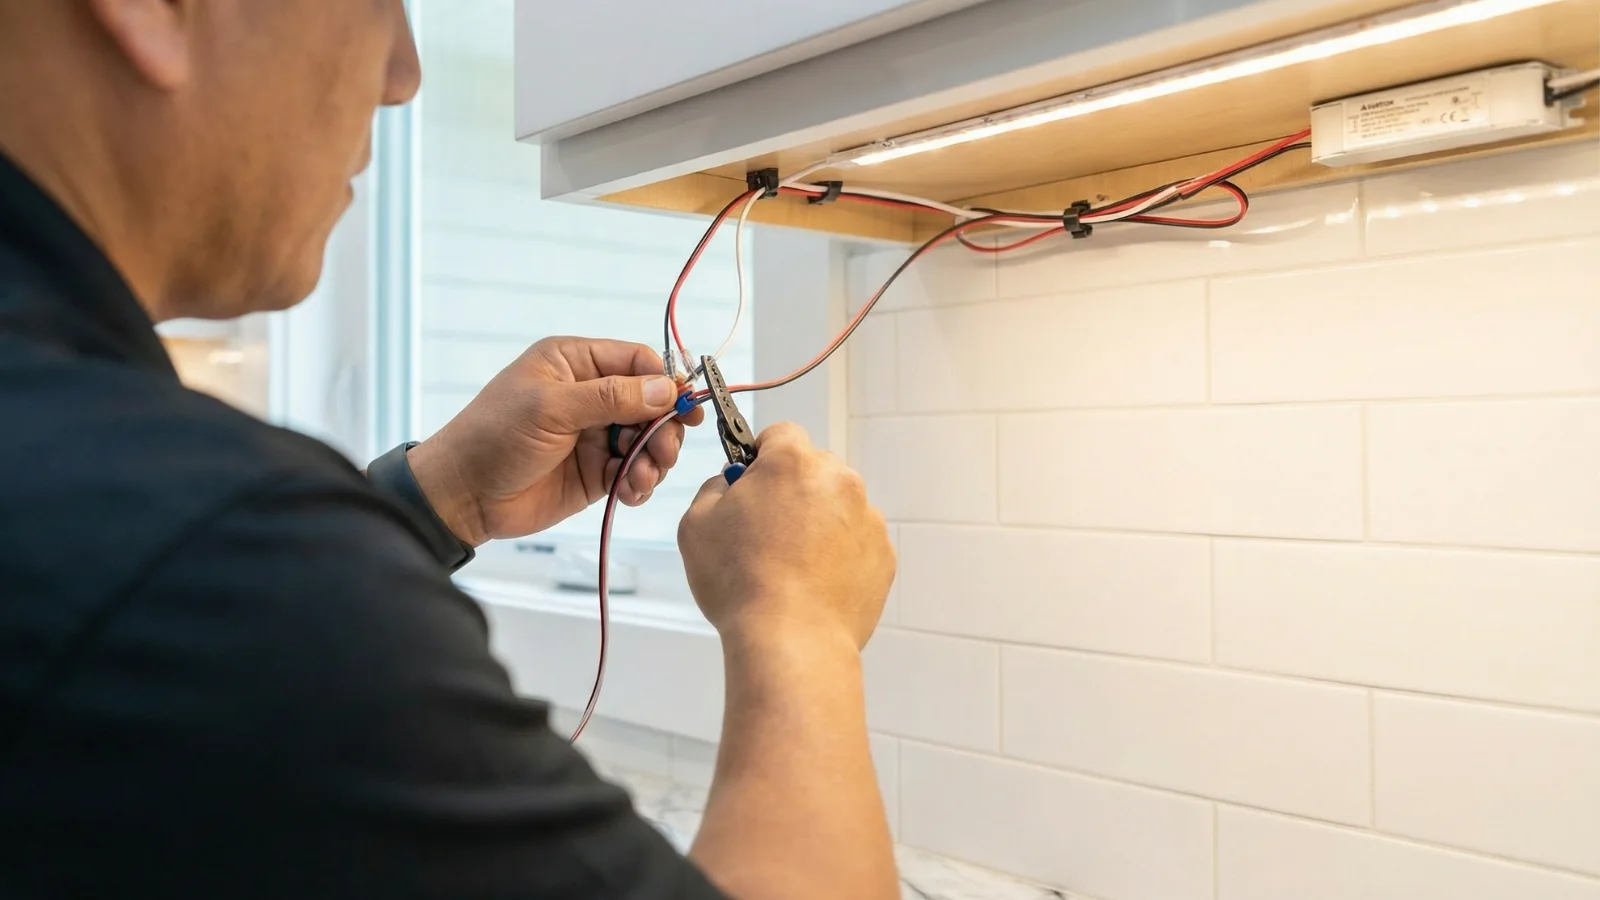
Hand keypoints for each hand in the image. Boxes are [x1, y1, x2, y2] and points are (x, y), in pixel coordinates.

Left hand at [407, 337, 704, 545]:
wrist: (463, 496)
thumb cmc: (494, 437)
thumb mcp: (551, 408)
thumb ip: (610, 397)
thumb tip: (666, 389)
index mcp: (574, 363)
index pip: (636, 361)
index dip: (664, 382)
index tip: (684, 408)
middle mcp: (589, 395)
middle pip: (651, 403)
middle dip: (663, 428)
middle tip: (664, 452)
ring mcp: (595, 435)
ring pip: (648, 440)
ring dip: (654, 460)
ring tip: (640, 478)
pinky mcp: (596, 471)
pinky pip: (634, 472)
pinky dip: (640, 482)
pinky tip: (630, 493)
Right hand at [678, 423, 894, 649]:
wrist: (792, 640)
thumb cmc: (741, 582)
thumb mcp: (697, 524)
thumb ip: (714, 488)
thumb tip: (731, 483)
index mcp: (793, 462)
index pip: (780, 434)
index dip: (760, 456)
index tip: (750, 482)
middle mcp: (839, 480)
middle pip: (813, 469)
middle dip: (791, 490)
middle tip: (765, 530)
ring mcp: (868, 518)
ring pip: (838, 507)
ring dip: (817, 523)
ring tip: (790, 566)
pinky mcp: (883, 555)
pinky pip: (857, 542)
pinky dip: (839, 555)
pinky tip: (813, 583)